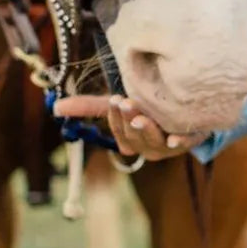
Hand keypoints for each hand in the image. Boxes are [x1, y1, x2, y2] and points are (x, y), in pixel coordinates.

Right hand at [52, 94, 205, 160]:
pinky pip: (185, 143)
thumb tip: (55, 106)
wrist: (187, 112)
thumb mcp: (119, 106)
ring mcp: (168, 148)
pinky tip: (176, 139)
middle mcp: (146, 148)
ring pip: (155, 143)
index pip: (118, 132)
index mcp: (129, 141)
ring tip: (143, 116)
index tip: (116, 99)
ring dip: (148, 130)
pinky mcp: (191, 140)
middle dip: (129, 120)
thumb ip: (91, 106)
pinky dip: (180, 142)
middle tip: (127, 102)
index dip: (115, 118)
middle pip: (134, 138)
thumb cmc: (146, 109)